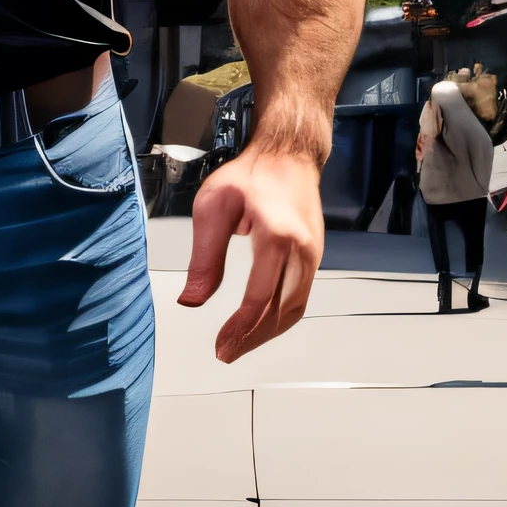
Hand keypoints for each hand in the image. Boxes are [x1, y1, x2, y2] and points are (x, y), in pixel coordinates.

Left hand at [182, 143, 320, 361]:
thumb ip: (204, 258)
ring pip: (295, 308)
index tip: (221, 345)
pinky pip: (301, 296)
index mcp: (277, 237)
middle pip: (281, 310)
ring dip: (268, 332)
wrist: (288, 154)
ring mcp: (313, 254)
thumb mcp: (213, 208)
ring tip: (241, 344)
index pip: (259, 298)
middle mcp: (302, 249)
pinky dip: (281, 317)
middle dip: (254, 338)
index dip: (239, 328)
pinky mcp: (314, 256)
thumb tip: (192, 299)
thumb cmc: (250, 175)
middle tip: (227, 352)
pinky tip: (261, 325)